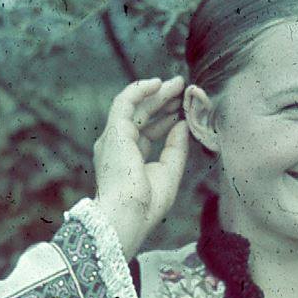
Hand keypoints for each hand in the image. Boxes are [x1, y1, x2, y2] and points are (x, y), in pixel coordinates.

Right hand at [93, 76, 188, 259]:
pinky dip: (140, 89)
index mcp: (128, 160)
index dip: (166, 121)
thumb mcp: (169, 172)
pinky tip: (157, 83)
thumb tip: (182, 123)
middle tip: (182, 90)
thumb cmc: (146, 204)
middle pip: (143, 117)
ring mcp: (114, 138)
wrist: (128, 214)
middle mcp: (117, 146)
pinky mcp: (114, 130)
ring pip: (136, 106)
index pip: (147, 133)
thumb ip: (176, 147)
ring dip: (157, 94)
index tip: (183, 111)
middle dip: (163, 102)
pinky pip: (125, 101)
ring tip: (177, 84)